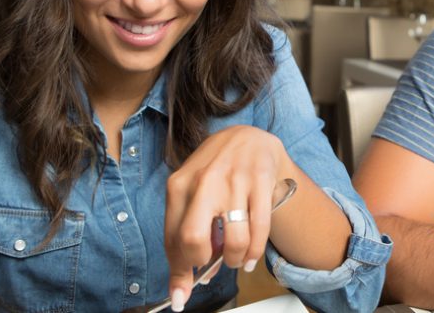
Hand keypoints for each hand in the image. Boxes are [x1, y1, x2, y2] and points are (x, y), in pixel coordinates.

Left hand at [163, 125, 293, 309]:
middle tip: (211, 263)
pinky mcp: (260, 181)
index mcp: (179, 185)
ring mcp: (234, 181)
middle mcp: (204, 181)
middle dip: (203, 262)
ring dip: (236, 260)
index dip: (177, 273)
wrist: (248, 137)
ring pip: (234, 240)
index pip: (172, 240)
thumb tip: (185, 282)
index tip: (181, 295)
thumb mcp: (191, 194)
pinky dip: (256, 253)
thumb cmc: (215, 172)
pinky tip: (252, 256)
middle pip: (194, 239)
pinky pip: (260, 230)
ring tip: (236, 259)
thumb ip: (185, 232)